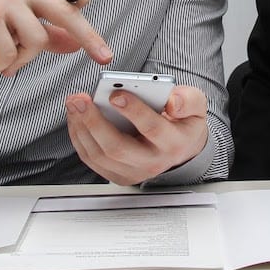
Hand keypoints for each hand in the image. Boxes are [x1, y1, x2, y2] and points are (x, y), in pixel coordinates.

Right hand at [0, 0, 111, 76]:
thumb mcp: (9, 10)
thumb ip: (43, 26)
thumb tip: (73, 44)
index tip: (84, 11)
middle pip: (66, 11)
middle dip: (89, 37)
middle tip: (103, 56)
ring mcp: (5, 0)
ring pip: (36, 40)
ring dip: (22, 61)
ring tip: (6, 63)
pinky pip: (9, 53)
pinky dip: (1, 65)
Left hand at [65, 84, 208, 185]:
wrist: (181, 147)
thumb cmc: (183, 121)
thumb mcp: (196, 106)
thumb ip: (188, 100)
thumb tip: (172, 102)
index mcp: (173, 143)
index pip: (151, 128)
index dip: (133, 111)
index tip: (115, 94)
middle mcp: (152, 163)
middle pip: (117, 148)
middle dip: (94, 121)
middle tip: (80, 99)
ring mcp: (133, 172)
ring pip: (100, 155)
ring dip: (81, 128)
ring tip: (74, 103)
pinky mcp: (118, 175)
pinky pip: (92, 159)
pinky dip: (79, 137)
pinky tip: (75, 117)